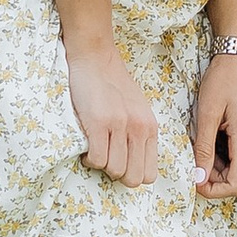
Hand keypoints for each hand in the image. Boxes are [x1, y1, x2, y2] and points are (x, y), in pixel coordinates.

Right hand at [65, 40, 160, 185]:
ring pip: (115, 170)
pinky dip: (88, 159)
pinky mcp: (100, 122)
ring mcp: (121, 125)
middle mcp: (140, 128)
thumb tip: (133, 164)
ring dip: (101, 165)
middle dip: (116, 174)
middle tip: (105, 158)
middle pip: (133, 178)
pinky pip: (98, 159)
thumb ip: (138, 134)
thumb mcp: (136, 109)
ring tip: (94, 148)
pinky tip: (86, 146)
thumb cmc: (112, 85)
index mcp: (150, 127)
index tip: (119, 163)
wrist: (95, 58)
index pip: (150, 174)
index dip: (132, 174)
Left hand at [192, 48, 236, 198]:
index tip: (194, 180)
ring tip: (200, 142)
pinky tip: (210, 136)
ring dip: (216, 165)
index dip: (213, 191)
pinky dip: (222, 155)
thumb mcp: (208, 114)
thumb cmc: (223, 81)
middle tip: (192, 157)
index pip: (235, 186)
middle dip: (211, 177)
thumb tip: (198, 178)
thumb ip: (204, 149)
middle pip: (236, 179)